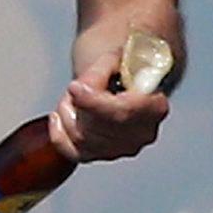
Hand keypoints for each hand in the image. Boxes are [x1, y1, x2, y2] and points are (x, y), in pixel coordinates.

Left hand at [47, 65, 170, 165]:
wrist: (120, 82)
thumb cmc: (123, 69)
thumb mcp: (118, 56)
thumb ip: (106, 66)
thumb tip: (88, 84)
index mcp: (155, 107)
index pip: (124, 112)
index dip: (95, 102)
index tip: (75, 86)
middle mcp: (142, 134)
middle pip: (101, 128)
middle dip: (79, 105)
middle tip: (74, 87)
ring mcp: (121, 149)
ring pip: (83, 139)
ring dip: (68, 113)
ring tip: (72, 96)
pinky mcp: (100, 156)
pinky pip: (72, 152)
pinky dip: (59, 135)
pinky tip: (58, 117)